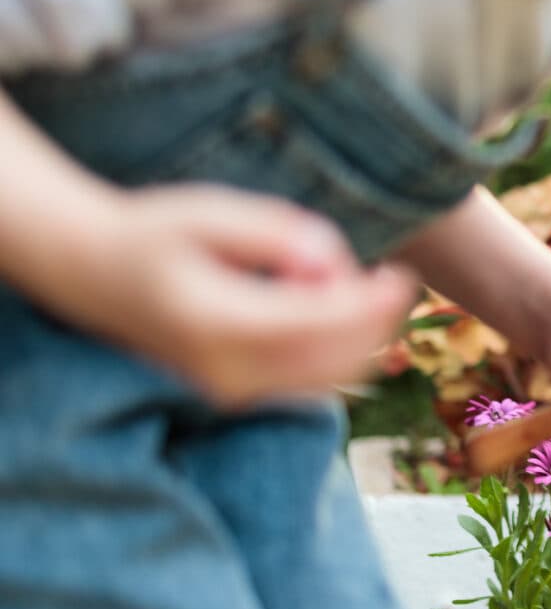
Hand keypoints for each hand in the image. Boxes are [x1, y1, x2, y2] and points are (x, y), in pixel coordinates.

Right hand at [66, 184, 415, 406]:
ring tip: (346, 286)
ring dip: (361, 337)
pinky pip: (310, 384)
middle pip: (337, 360)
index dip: (372, 303)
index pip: (320, 325)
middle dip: (375, 320)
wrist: (90, 272)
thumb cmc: (154, 232)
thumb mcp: (212, 212)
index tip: (401, 274)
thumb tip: (332, 264)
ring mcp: (232, 392)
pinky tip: (323, 309)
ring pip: (331, 379)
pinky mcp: (239, 396)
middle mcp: (227, 371)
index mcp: (219, 324)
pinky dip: (337, 351)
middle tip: (381, 274)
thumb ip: (277, 234)